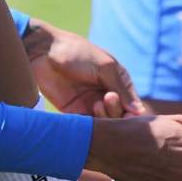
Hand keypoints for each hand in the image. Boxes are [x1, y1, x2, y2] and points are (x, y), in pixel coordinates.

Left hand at [22, 19, 144, 117]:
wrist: (42, 53)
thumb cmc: (76, 52)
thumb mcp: (104, 66)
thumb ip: (121, 88)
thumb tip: (139, 111)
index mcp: (117, 82)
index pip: (133, 105)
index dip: (132, 112)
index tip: (128, 110)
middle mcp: (106, 96)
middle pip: (120, 117)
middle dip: (117, 112)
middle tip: (106, 100)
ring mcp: (90, 105)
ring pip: (106, 124)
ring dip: (105, 119)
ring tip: (96, 104)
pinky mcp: (74, 114)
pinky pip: (88, 127)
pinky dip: (92, 127)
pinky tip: (88, 116)